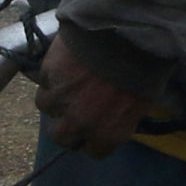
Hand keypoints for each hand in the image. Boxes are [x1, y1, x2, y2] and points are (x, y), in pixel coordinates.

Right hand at [33, 30, 145, 157]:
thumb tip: (112, 116)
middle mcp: (81, 123)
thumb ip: (122, 117)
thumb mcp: (141, 101)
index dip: (91, 138)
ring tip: (66, 80)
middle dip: (65, 124)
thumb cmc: (142, 67)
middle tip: (72, 107)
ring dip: (53, 96)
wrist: (126, 34)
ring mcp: (61, 99)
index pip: (93, 151)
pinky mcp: (49, 75)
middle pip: (60, 136)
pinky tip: (64, 63)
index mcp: (109, 134)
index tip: (92, 127)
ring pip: (45, 106)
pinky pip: (43, 80)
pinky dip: (50, 74)